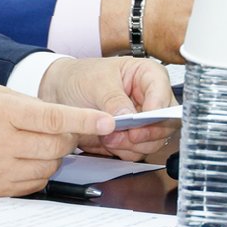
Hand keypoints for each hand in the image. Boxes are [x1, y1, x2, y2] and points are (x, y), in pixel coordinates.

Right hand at [0, 84, 114, 195]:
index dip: (84, 120)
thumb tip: (65, 117)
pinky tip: (23, 159)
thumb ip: (29, 104)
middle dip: (67, 137)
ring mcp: (0, 170)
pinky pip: (35, 183)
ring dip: (52, 156)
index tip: (108, 120)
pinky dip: (38, 171)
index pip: (53, 117)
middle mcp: (2, 142)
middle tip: (59, 129)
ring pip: (50, 167)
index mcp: (2, 112)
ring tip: (32, 143)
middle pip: (57, 145)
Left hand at [40, 56, 175, 159]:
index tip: (139, 121)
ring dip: (131, 145)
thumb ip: (113, 100)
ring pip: (153, 142)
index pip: (164, 95)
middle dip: (143, 133)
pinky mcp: (134, 137)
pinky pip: (138, 151)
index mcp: (148, 75)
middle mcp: (151, 98)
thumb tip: (128, 115)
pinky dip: (123, 151)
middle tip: (122, 134)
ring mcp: (144, 120)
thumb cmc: (81, 77)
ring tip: (108, 137)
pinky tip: (107, 141)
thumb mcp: (96, 83)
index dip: (156, 110)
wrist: (61, 92)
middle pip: (165, 123)